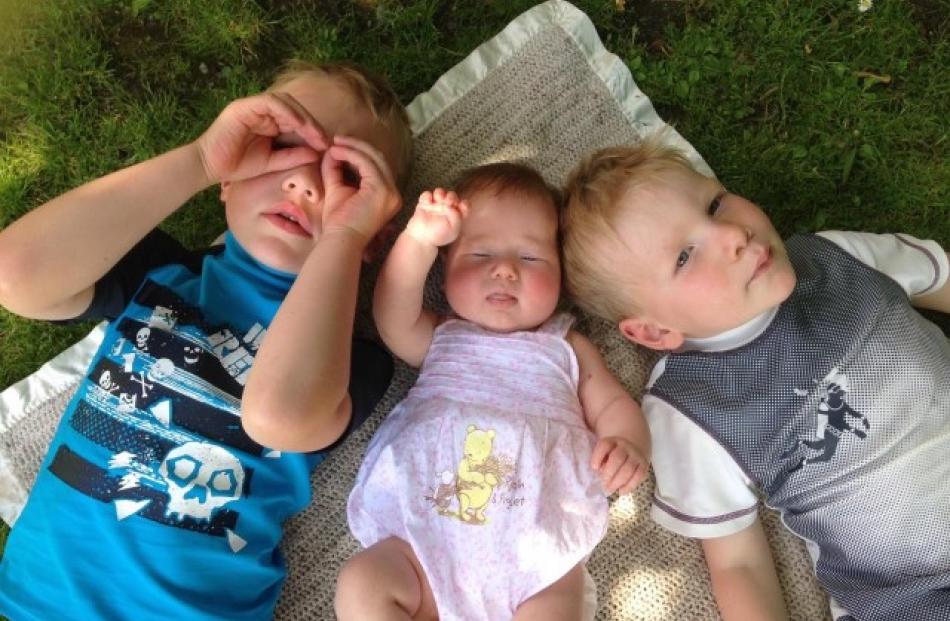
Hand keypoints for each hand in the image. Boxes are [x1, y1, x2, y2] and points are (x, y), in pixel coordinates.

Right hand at [195, 91, 327, 184]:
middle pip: (294, 108)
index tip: (326, 146)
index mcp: (269, 123)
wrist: (209, 167)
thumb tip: (317, 153)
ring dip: (302, 116)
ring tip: (314, 133)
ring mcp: (252, 107)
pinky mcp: (243, 107)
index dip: (313, 131)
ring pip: (285, 101)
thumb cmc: (237, 166)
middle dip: (312, 123)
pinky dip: (286, 111)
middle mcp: (262, 112)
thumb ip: (292, 157)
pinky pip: (270, 102)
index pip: (296, 120)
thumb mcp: (272, 163)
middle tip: (325, 139)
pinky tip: (298, 124)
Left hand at [320, 135, 401, 243]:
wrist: (340, 242)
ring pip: (374, 157)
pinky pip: (366, 163)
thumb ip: (336, 170)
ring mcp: (390, 191)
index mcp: (387, 195)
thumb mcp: (338, 190)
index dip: (359, 152)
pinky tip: (335, 152)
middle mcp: (394, 193)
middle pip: (378, 158)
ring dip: (353, 147)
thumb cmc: (339, 224)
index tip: (339, 146)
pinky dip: (350, 154)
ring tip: (334, 144)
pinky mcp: (381, 190)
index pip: (376, 166)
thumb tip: (332, 150)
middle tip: (337, 139)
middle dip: (357, 145)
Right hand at [405, 188, 468, 247]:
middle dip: (451, 196)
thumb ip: (456, 216)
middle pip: (452, 196)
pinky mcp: (424, 204)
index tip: (460, 206)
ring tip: (438, 199)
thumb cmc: (438, 236)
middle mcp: (446, 209)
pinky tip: (428, 203)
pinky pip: (426, 195)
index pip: (464, 205)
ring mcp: (435, 206)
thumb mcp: (453, 229)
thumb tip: (451, 206)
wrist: (421, 239)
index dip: (464, 203)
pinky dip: (427, 196)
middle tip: (448, 202)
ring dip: (440, 192)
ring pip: (440, 192)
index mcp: (455, 216)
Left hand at [590, 436, 648, 494]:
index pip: (604, 445)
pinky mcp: (644, 464)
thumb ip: (599, 457)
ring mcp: (635, 455)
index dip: (597, 456)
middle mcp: (625, 446)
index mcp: (612, 441)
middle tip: (603, 484)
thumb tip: (598, 471)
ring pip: (628, 468)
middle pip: (617, 458)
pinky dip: (630, 486)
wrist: (635, 443)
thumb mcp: (605, 449)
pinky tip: (621, 491)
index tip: (594, 468)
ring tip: (610, 489)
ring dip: (618, 482)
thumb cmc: (613, 450)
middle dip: (608, 473)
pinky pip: (639, 475)